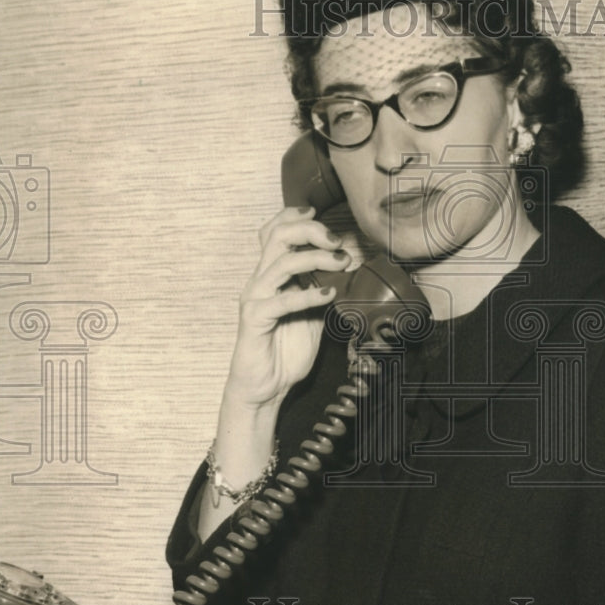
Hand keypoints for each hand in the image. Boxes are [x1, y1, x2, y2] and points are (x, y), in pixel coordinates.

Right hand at [225, 205, 350, 412]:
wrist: (266, 388)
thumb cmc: (286, 352)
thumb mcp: (314, 316)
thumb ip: (323, 291)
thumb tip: (350, 273)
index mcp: (271, 275)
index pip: (274, 231)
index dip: (295, 217)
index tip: (322, 217)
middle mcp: (260, 281)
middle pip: (277, 236)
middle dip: (310, 230)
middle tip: (337, 241)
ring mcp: (255, 298)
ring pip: (281, 262)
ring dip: (315, 258)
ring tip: (341, 265)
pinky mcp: (254, 320)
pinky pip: (281, 300)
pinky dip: (307, 294)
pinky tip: (328, 295)